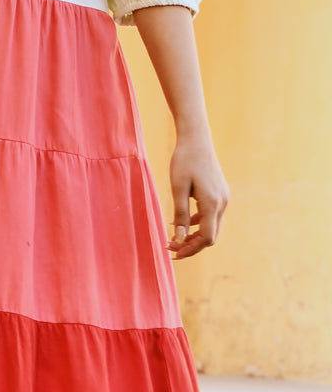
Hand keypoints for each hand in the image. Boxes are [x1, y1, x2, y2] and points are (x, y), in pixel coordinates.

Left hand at [167, 133, 228, 258]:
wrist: (196, 139)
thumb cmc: (183, 161)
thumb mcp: (177, 188)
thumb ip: (180, 214)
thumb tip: (179, 238)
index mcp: (212, 203)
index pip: (206, 238)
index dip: (190, 249)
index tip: (173, 252)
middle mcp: (222, 203)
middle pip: (210, 235)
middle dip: (191, 245)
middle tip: (170, 247)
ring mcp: (223, 198)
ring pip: (211, 226)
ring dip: (193, 234)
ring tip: (172, 237)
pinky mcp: (220, 193)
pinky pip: (210, 215)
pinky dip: (196, 222)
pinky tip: (179, 221)